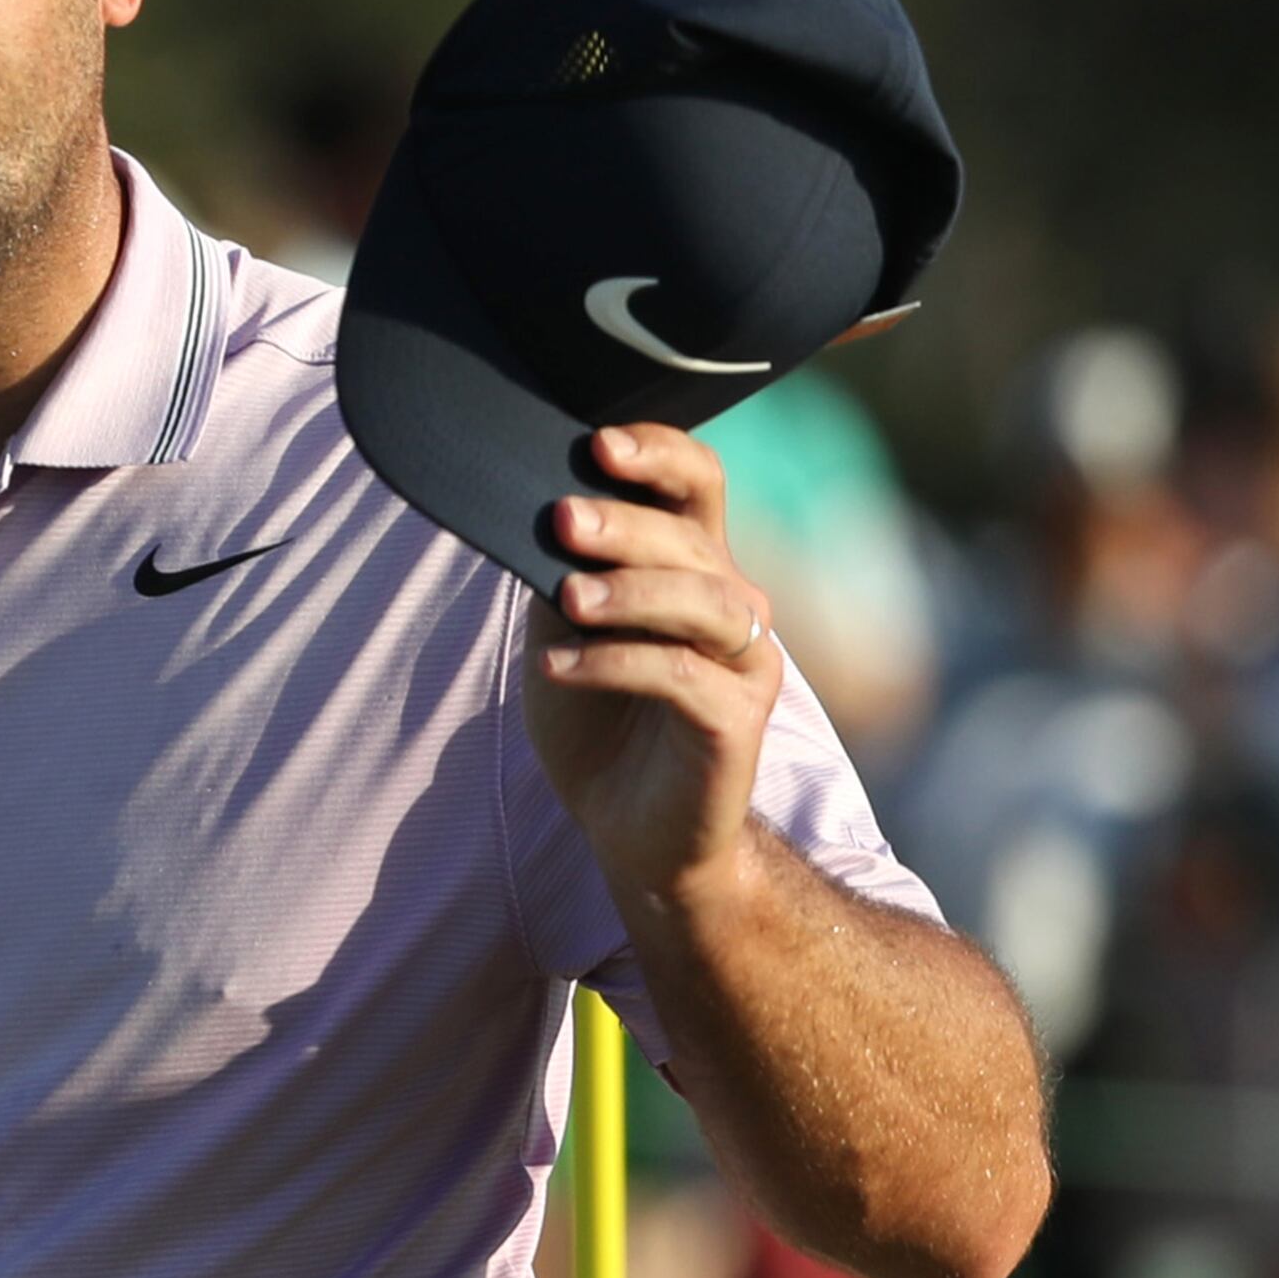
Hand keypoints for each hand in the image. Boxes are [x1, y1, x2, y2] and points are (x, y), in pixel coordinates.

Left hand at [520, 425, 782, 908]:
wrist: (629, 832)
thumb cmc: (598, 724)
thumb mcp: (565, 631)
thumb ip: (565, 571)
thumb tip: (533, 509)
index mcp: (695, 568)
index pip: (700, 484)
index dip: (659, 454)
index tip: (599, 445)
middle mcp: (733, 605)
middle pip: (693, 541)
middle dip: (626, 525)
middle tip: (563, 520)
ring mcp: (744, 664)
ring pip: (704, 601)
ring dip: (631, 592)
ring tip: (569, 597)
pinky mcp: (736, 722)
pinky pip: (682, 675)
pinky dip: (615, 662)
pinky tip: (559, 664)